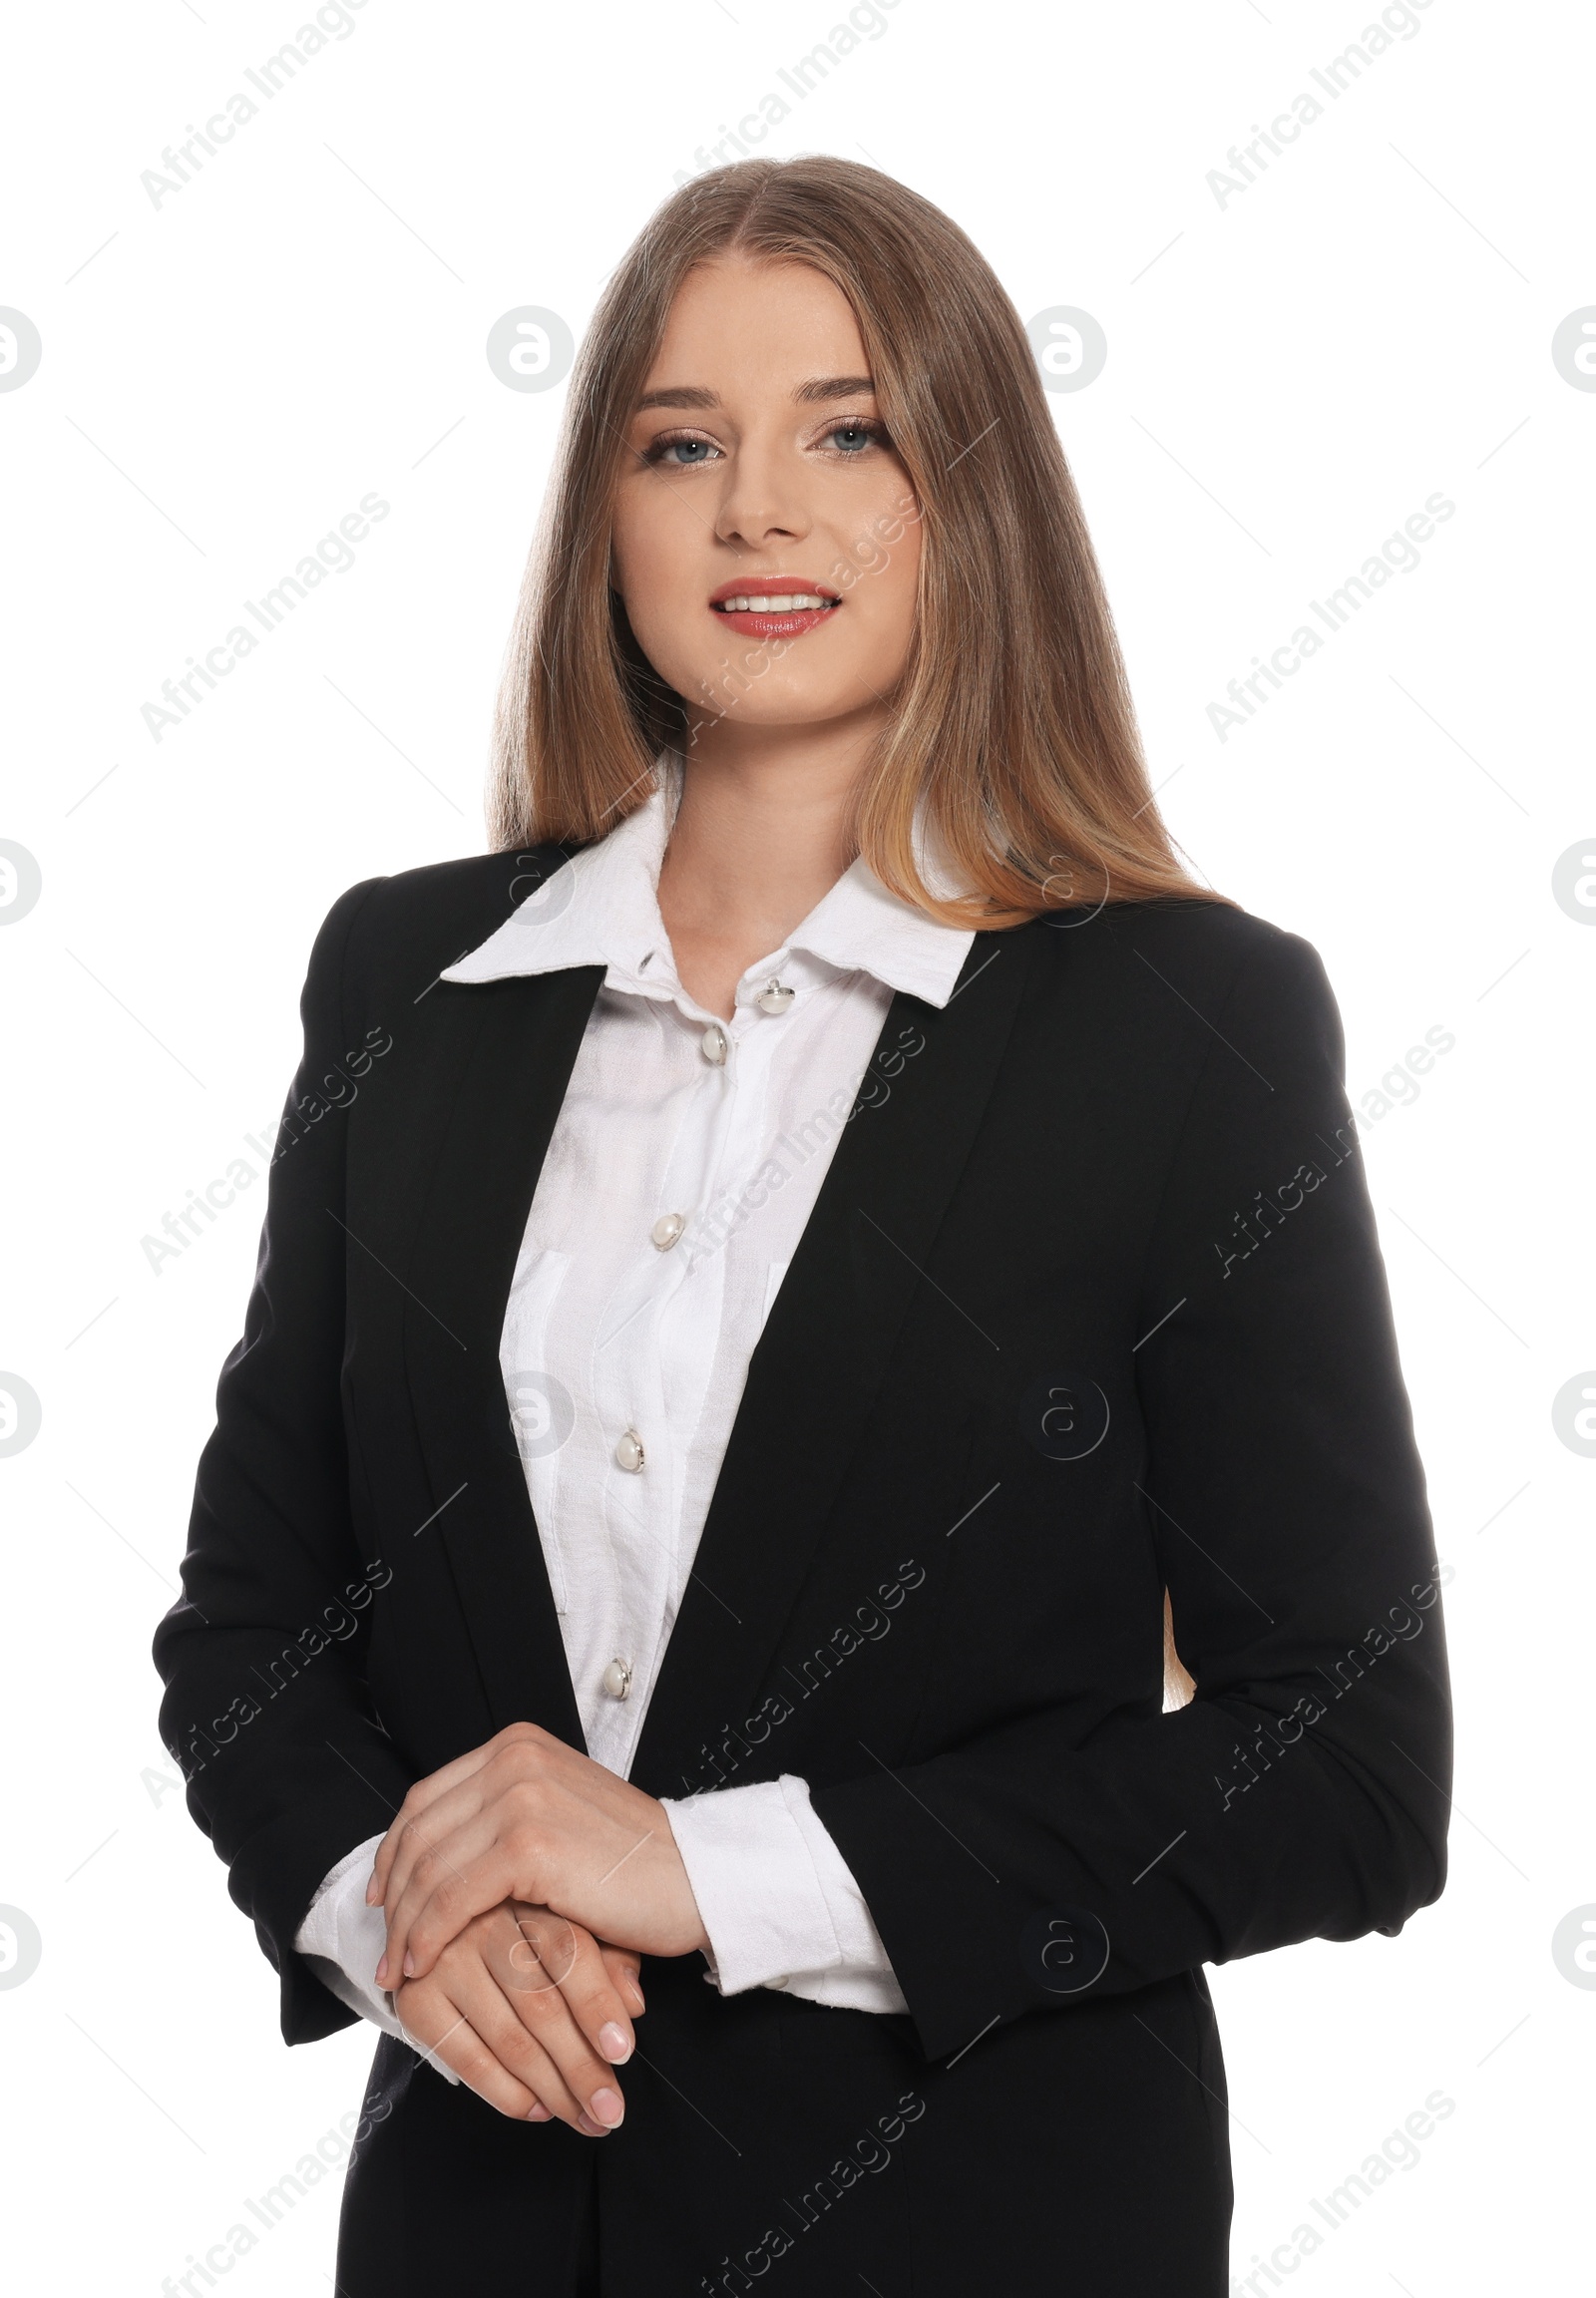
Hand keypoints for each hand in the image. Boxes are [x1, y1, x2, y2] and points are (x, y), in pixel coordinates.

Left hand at [371, 1722, 707, 1989]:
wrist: (695, 1878)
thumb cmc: (633, 1863)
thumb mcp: (559, 1815)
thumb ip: (503, 1818)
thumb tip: (437, 1859)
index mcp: (518, 1744)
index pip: (428, 1798)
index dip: (394, 1851)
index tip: (382, 1896)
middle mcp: (513, 1757)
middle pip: (420, 1832)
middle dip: (393, 1897)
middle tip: (383, 1947)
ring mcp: (520, 1795)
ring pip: (429, 1869)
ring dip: (404, 1926)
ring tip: (397, 1969)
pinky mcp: (529, 1844)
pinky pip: (452, 1897)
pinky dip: (427, 1936)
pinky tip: (421, 1965)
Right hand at [391, 1899, 644, 2133]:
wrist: (442, 1918)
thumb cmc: (527, 1925)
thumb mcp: (576, 1920)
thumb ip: (611, 1956)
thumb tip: (636, 2005)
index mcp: (528, 1894)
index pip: (569, 1952)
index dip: (598, 2004)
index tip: (623, 2052)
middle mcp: (482, 1922)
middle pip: (541, 2005)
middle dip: (582, 2067)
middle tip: (611, 2110)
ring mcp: (443, 1961)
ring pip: (509, 2040)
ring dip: (553, 2091)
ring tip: (586, 2119)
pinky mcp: (415, 2000)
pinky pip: (468, 2060)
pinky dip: (507, 2094)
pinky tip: (539, 2109)